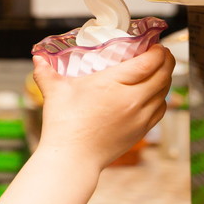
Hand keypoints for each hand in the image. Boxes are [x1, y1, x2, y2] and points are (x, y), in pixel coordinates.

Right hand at [31, 45, 174, 167]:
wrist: (72, 158)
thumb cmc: (64, 125)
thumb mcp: (54, 92)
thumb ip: (46, 71)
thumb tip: (38, 58)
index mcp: (114, 84)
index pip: (149, 62)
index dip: (157, 50)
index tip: (154, 44)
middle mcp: (133, 100)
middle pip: (163, 74)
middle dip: (166, 60)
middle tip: (160, 53)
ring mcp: (140, 117)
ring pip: (165, 92)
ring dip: (165, 78)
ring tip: (159, 70)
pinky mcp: (141, 131)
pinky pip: (160, 110)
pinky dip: (161, 98)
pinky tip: (153, 94)